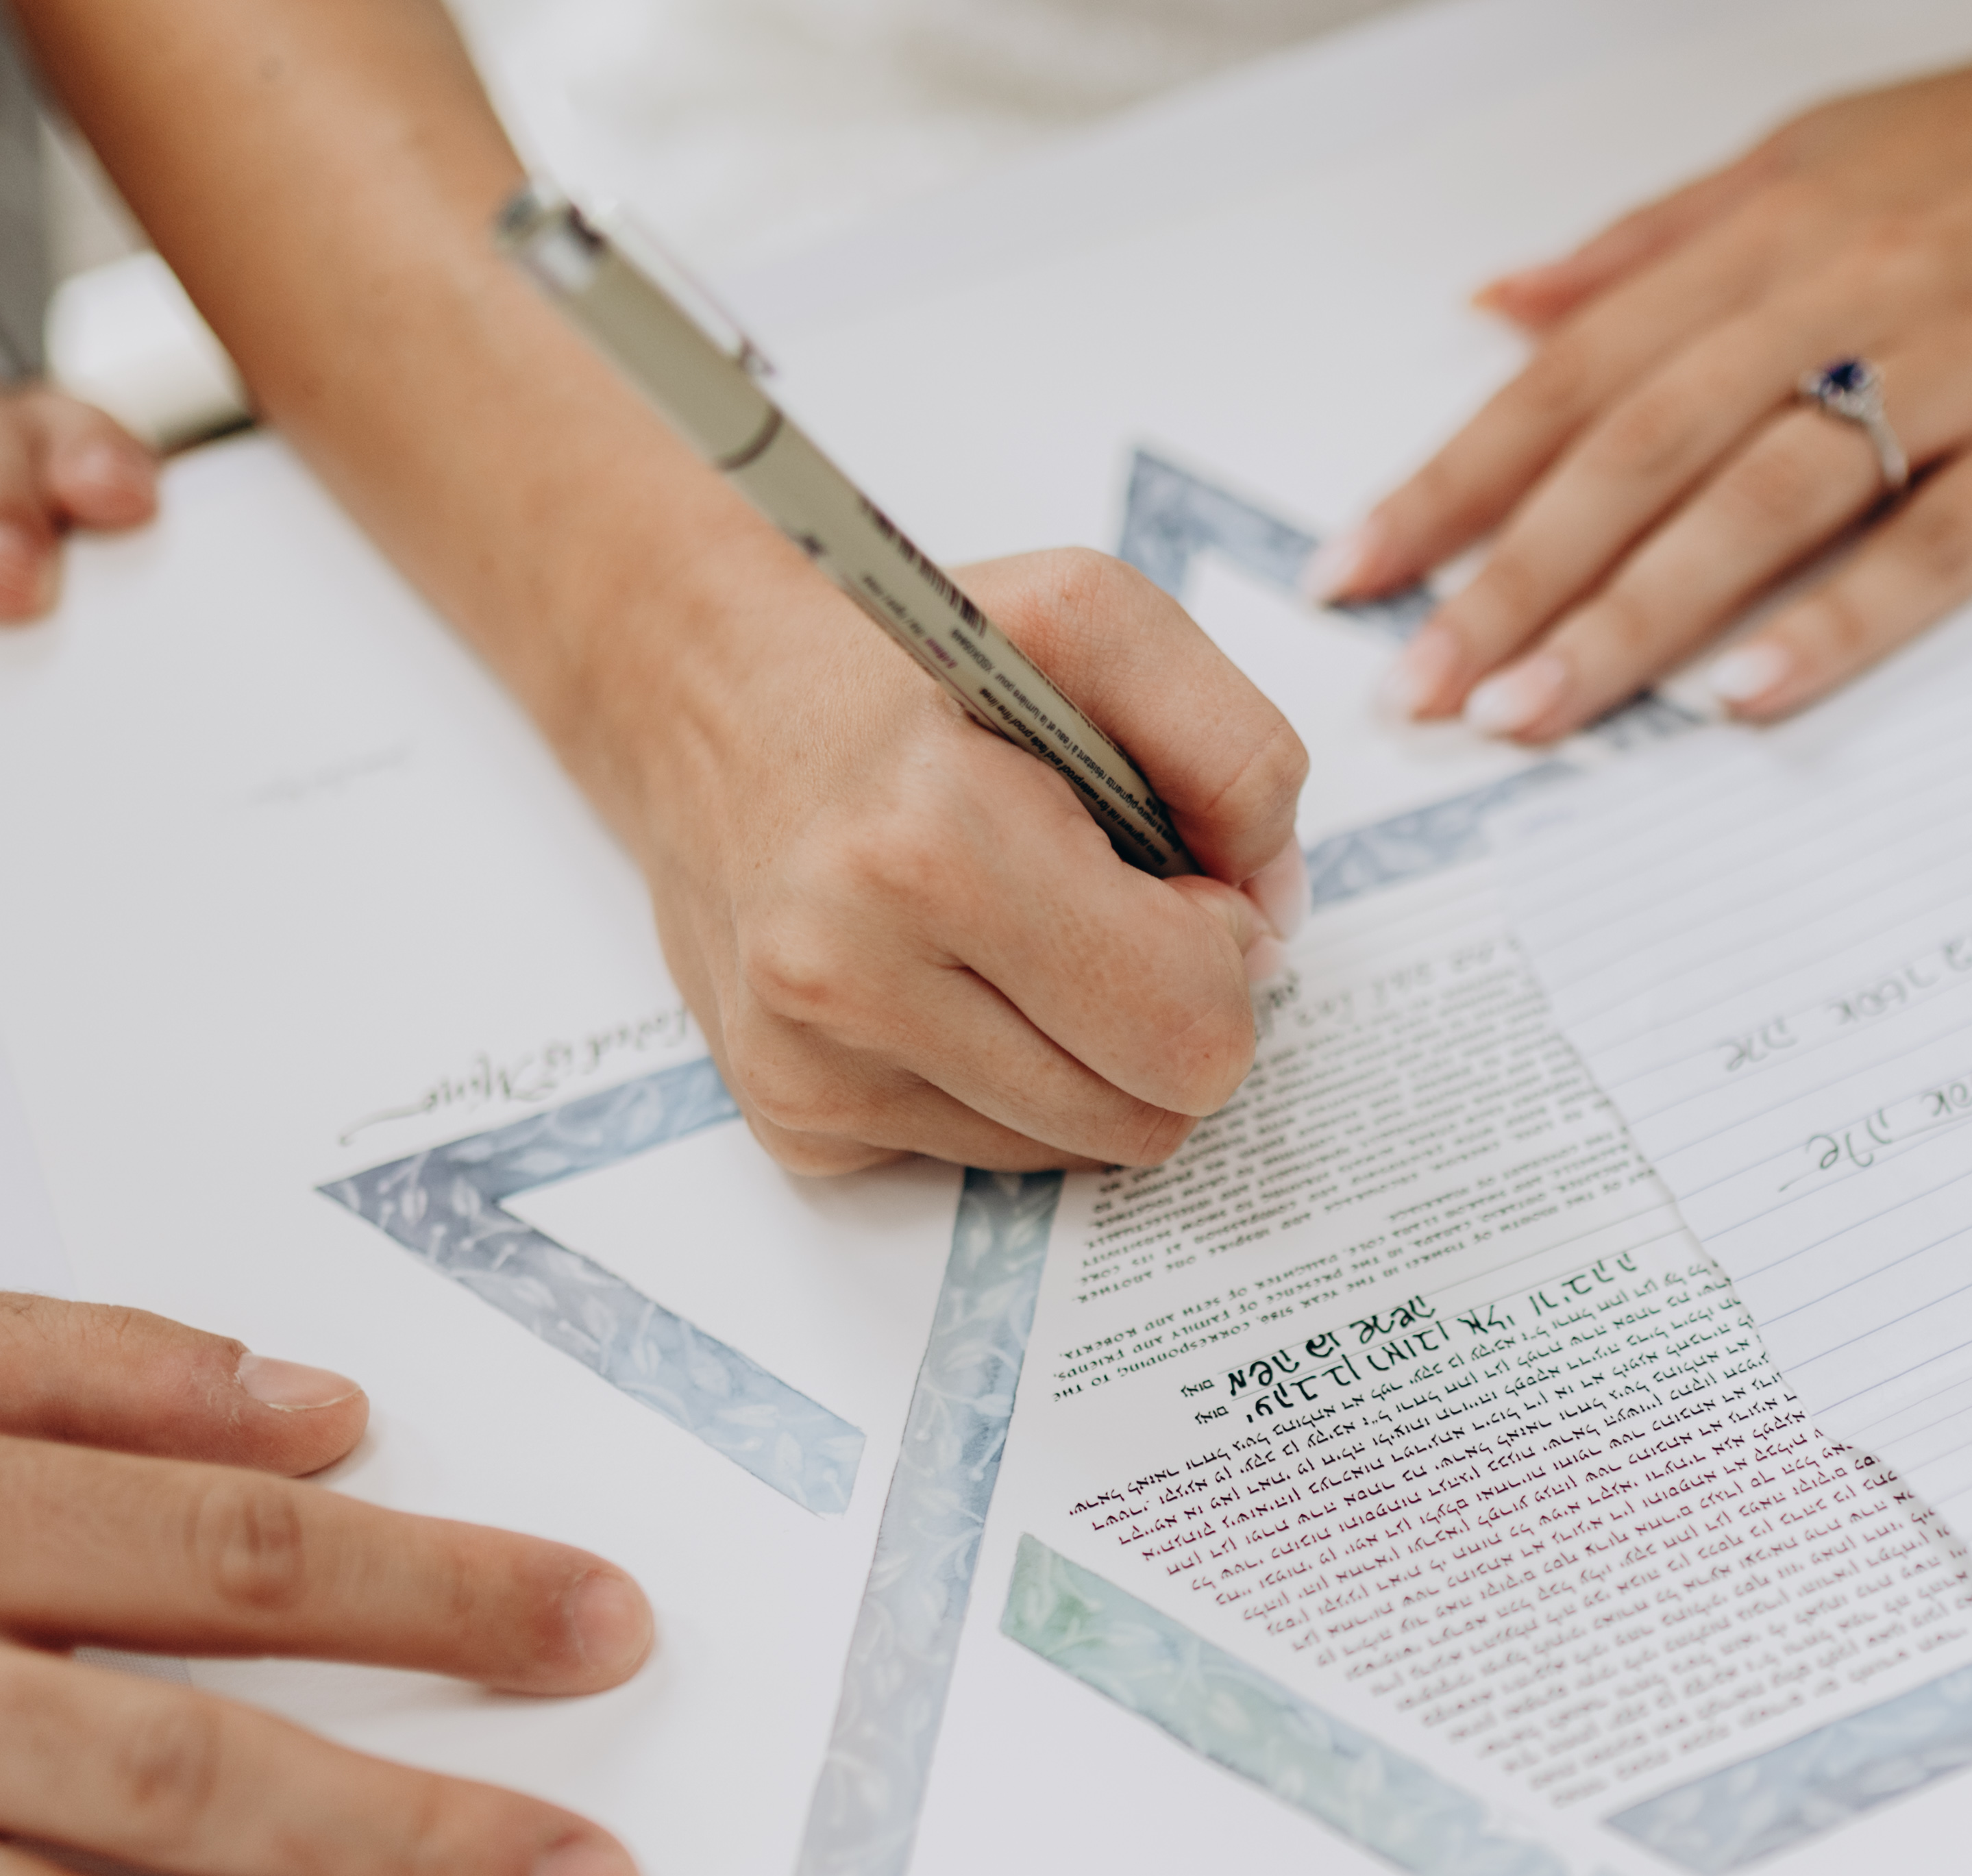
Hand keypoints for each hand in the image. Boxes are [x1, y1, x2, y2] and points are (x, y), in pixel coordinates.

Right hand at [615, 544, 1311, 1175]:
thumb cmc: (902, 658)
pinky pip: (989, 1158)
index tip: (1173, 878)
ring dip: (1087, 1050)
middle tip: (1109, 907)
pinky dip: (1004, 1075)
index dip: (1220, 954)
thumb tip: (1273, 922)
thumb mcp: (1090, 621)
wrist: (698, 694)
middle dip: (1168, 1015)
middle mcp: (849, 974)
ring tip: (1014, 929)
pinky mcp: (793, 1124)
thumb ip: (1233, 756)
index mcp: (931, 845)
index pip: (1187, 1026)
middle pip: (1147, 1115)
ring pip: (1077, 1149)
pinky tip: (944, 972)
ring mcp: (811, 1067)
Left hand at [1310, 2, 1971, 737]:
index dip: (1455, 478)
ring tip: (1536, 714)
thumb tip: (1498, 306)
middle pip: (1638, 448)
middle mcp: (1842, 286)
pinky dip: (1835, 623)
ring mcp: (1957, 363)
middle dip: (1511, 577)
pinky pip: (1932, 544)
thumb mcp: (1817, 152)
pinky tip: (1745, 697)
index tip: (1361, 574)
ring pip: (1758, 502)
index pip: (1573, 371)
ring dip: (1633, 618)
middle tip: (1422, 687)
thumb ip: (1650, 244)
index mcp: (1770, 226)